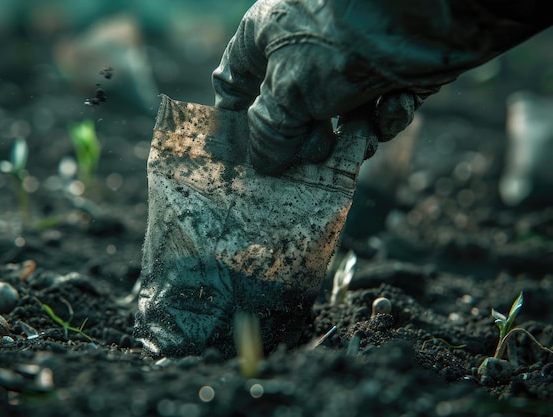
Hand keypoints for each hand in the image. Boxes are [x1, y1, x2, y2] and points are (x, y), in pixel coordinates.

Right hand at [213, 0, 549, 175]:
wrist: (429, 15)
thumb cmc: (341, 43)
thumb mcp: (288, 93)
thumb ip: (268, 135)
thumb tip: (263, 164)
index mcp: (266, 39)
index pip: (233, 82)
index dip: (234, 120)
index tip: (244, 156)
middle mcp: (304, 49)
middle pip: (291, 113)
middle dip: (304, 142)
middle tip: (311, 162)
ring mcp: (348, 62)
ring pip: (337, 121)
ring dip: (350, 138)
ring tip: (361, 137)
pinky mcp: (388, 75)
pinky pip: (376, 111)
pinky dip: (386, 116)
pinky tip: (395, 103)